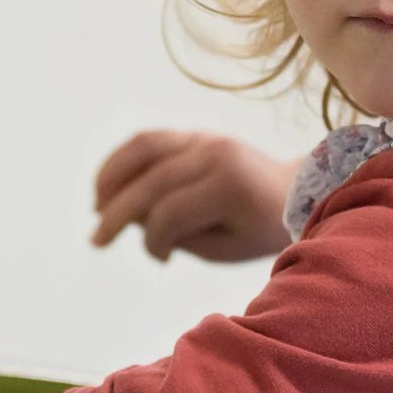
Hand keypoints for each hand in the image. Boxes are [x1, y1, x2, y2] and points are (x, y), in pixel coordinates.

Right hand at [91, 131, 299, 262]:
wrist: (296, 192)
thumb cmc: (260, 229)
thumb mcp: (227, 246)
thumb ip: (179, 234)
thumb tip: (129, 217)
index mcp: (229, 186)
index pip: (170, 212)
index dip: (154, 240)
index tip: (161, 259)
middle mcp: (214, 153)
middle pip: (150, 181)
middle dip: (117, 213)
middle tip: (97, 240)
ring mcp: (203, 138)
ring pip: (142, 147)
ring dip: (111, 177)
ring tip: (97, 207)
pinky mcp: (195, 134)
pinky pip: (149, 139)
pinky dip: (122, 159)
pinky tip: (108, 184)